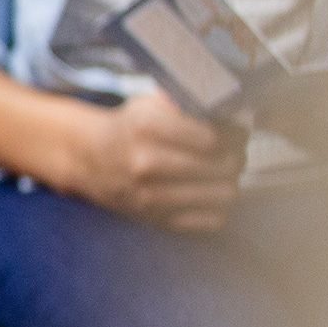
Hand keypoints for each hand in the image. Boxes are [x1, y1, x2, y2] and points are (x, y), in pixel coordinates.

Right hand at [61, 89, 247, 231]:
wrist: (91, 161)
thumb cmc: (129, 130)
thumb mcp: (148, 104)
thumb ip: (187, 104)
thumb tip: (235, 114)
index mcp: (145, 128)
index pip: (211, 138)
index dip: (232, 136)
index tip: (235, 135)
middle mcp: (145, 162)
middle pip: (219, 166)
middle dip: (236, 159)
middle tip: (236, 155)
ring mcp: (149, 195)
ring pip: (219, 195)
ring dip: (231, 184)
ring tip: (226, 176)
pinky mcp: (156, 218)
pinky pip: (207, 221)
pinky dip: (219, 209)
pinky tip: (213, 197)